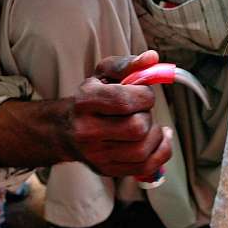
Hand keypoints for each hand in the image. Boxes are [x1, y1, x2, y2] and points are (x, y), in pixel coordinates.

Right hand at [62, 51, 172, 176]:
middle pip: (137, 128)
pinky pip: (146, 167)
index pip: (126, 101)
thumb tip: (152, 58)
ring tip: (148, 125)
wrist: (66, 130)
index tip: (142, 94)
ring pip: (143, 150)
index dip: (145, 96)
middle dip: (148, 116)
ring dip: (155, 135)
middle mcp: (87, 131)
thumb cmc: (91, 100)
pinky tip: (160, 139)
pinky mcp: (108, 170)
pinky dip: (161, 152)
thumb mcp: (104, 75)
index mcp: (85, 101)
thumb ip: (128, 64)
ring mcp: (97, 155)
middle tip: (141, 111)